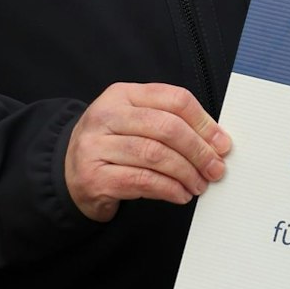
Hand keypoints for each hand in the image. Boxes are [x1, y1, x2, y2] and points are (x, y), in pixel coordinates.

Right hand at [63, 83, 232, 221]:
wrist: (68, 174)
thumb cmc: (113, 146)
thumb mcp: (137, 123)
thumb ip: (172, 123)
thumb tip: (217, 141)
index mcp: (122, 94)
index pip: (174, 99)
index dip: (204, 123)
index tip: (222, 144)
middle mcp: (105, 115)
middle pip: (167, 127)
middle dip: (199, 151)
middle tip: (215, 168)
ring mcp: (95, 146)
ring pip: (155, 155)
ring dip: (186, 173)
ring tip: (199, 184)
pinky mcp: (93, 176)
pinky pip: (141, 181)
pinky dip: (169, 189)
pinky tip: (180, 194)